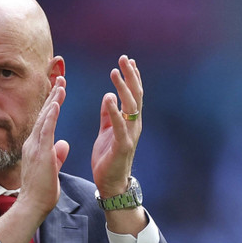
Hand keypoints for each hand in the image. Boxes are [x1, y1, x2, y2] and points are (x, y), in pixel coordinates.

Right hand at [17, 76, 68, 219]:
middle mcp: (33, 143)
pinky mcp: (40, 153)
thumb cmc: (41, 192)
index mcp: (36, 147)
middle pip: (44, 115)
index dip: (52, 105)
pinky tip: (56, 102)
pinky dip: (51, 115)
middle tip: (60, 79)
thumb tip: (64, 144)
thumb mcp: (52, 169)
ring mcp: (35, 147)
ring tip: (61, 84)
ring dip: (53, 100)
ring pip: (45, 118)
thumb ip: (57, 155)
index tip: (59, 91)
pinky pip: (46, 130)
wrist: (31, 205)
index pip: (45, 121)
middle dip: (52, 96)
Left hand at [92, 55, 142, 196]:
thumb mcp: (106, 131)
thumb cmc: (108, 157)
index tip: (128, 61)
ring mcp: (130, 134)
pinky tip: (109, 97)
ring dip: (123, 88)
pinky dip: (114, 111)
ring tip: (114, 72)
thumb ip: (107, 114)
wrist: (110, 183)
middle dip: (130, 76)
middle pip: (135, 96)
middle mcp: (134, 125)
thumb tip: (108, 95)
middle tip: (124, 59)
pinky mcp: (122, 145)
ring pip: (130, 107)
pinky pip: (119, 125)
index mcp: (129, 121)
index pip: (133, 94)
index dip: (132, 77)